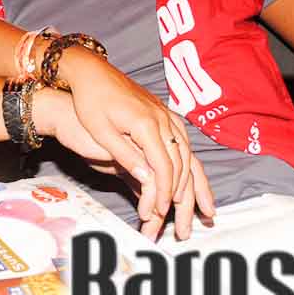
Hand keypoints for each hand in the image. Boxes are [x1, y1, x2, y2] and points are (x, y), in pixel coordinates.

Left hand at [51, 48, 215, 235]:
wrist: (92, 71)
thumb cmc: (91, 100)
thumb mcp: (101, 131)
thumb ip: (125, 155)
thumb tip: (147, 181)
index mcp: (146, 124)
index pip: (164, 166)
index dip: (164, 193)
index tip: (160, 213)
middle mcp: (162, 118)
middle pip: (181, 163)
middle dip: (183, 196)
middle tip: (182, 223)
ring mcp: (165, 114)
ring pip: (187, 152)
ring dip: (194, 182)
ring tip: (202, 208)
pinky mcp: (163, 113)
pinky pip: (183, 141)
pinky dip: (189, 163)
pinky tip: (192, 177)